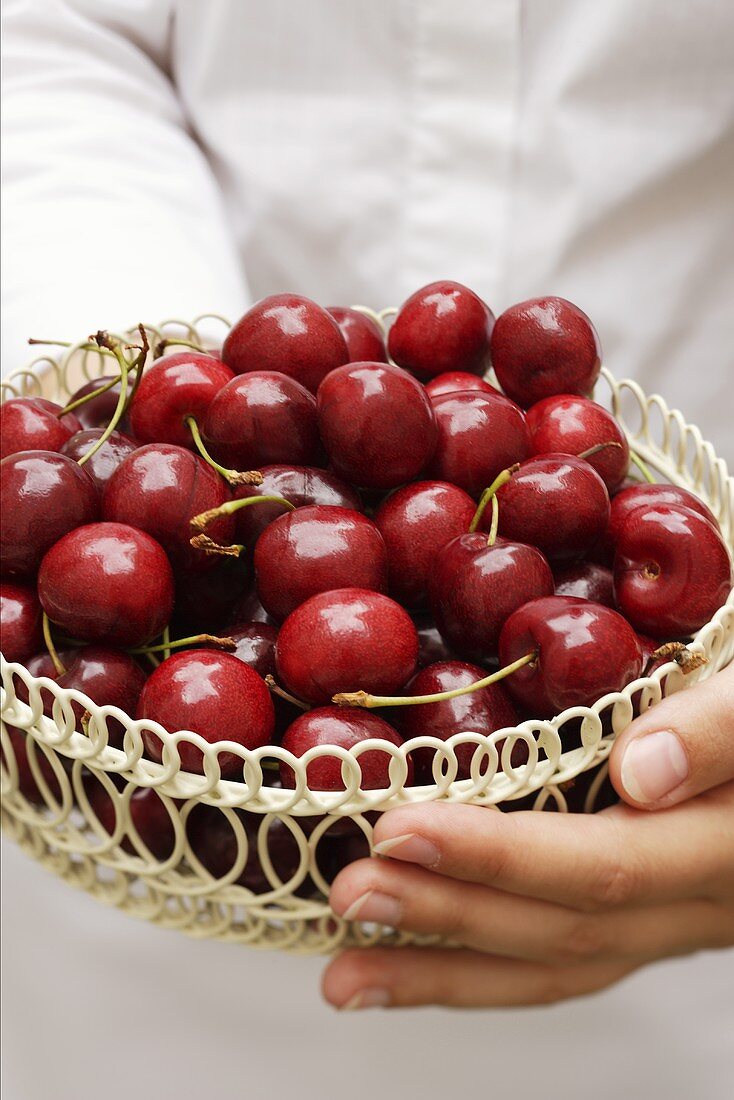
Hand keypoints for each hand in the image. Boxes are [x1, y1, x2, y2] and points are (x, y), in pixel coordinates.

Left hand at [322, 664, 733, 1009]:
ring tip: (349, 974)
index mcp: (725, 844)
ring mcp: (678, 923)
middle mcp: (704, 903)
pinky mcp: (653, 921)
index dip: (497, 855)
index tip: (399, 828)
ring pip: (560, 965)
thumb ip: (720, 728)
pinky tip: (408, 971)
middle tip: (351, 892)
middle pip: (567, 926)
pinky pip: (566, 963)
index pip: (604, 863)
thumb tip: (641, 770)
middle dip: (451, 914)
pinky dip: (481, 972)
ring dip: (449, 971)